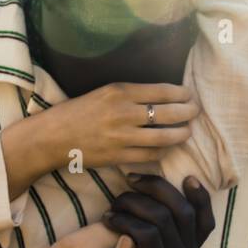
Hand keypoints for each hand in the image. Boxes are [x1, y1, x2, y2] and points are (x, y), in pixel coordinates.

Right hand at [0, 83, 198, 200]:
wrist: (52, 137)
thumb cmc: (77, 112)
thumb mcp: (102, 92)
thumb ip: (130, 94)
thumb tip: (162, 97)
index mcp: (119, 92)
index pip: (163, 91)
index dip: (182, 94)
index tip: (189, 95)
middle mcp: (123, 113)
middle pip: (169, 113)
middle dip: (188, 113)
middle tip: (195, 112)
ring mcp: (122, 137)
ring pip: (165, 137)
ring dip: (181, 134)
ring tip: (186, 132)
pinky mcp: (119, 157)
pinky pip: (151, 156)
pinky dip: (163, 152)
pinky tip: (167, 148)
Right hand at [66, 174, 216, 247]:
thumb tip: (125, 241)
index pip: (149, 236)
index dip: (126, 219)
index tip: (105, 216)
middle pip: (168, 219)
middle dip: (138, 201)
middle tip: (115, 201)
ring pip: (186, 213)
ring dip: (160, 190)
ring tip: (135, 181)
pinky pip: (203, 221)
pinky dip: (199, 199)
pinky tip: (188, 179)